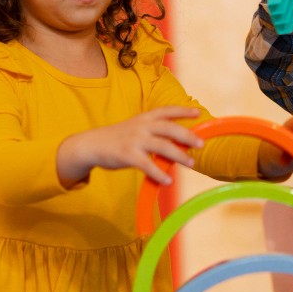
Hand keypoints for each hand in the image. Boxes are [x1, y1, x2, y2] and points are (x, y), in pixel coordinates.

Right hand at [57, 106, 202, 187]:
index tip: (198, 112)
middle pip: (169, 128)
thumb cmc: (118, 138)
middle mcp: (141, 126)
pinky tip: (168, 180)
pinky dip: (159, 174)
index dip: (183, 111)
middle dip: (187, 135)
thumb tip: (177, 144)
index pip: (166, 111)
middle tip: (201, 144)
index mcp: (144, 118)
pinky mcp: (128, 155)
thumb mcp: (135, 128)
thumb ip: (154, 133)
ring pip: (162, 146)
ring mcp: (134, 140)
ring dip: (179, 155)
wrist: (91, 145)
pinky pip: (147, 165)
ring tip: (191, 163)